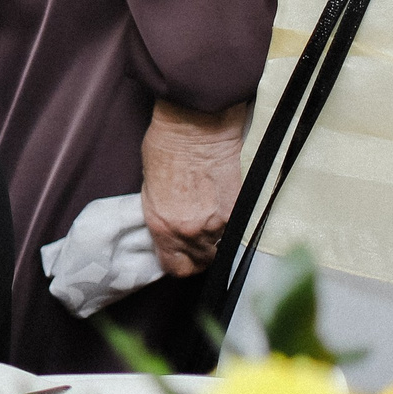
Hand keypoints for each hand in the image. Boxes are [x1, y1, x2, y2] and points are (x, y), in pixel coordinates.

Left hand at [140, 100, 246, 275]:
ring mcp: (218, 223)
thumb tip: (174, 230)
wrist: (195, 125)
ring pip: (224, 248)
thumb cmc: (166, 147)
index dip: (181, 262)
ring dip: (221, 239)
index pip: (176, 267)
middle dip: (203, 253)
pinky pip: (241, 231)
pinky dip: (237, 225)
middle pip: (203, 262)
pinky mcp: (241, 210)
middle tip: (202, 236)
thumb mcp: (151, 189)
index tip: (184, 256)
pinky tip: (230, 210)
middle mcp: (190, 231)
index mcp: (162, 226)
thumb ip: (164, 216)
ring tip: (216, 218)